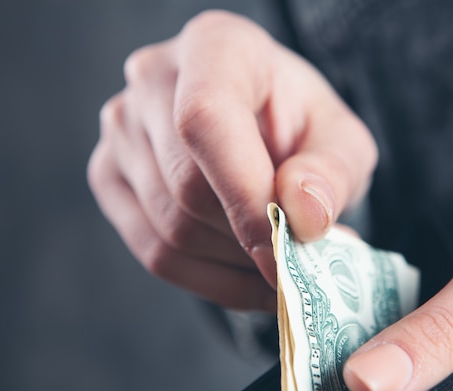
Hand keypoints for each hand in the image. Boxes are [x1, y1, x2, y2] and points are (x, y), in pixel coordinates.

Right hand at [87, 10, 376, 310]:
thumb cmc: (301, 125)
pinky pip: (155, 253)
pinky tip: (251, 278)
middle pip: (187, 188)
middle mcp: (153, 81)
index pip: (206, 119)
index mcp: (216, 48)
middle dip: (251, 242)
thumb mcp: (342, 140)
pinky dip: (212, 281)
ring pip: (171, 231)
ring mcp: (122, 131)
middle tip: (301, 265)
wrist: (265, 122)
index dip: (244, 194)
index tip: (286, 247)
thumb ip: (332, 172)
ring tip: (282, 266)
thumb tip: (302, 214)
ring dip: (237, 266)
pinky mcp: (110, 176)